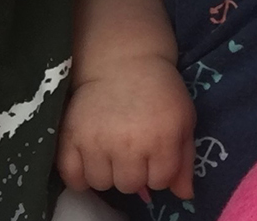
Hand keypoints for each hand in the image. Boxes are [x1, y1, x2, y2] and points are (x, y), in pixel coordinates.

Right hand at [56, 57, 195, 199]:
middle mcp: (129, 143)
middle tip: (133, 146)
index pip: (161, 181)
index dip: (159, 169)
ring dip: (108, 171)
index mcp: (162, 137)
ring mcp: (97, 141)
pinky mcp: (71, 137)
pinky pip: (73, 179)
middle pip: (130, 186)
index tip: (156, 151)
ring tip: (112, 146)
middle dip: (134, 170)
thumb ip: (185, 159)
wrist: (124, 61)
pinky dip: (80, 175)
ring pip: (102, 184)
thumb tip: (185, 196)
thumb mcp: (183, 118)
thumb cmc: (160, 91)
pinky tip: (91, 156)